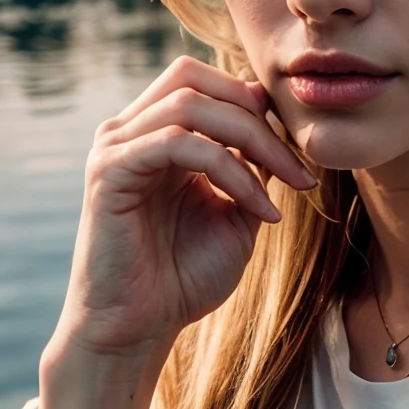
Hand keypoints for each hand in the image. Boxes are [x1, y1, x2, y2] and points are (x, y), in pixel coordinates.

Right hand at [52, 55, 314, 360]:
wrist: (139, 331)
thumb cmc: (183, 277)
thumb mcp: (236, 213)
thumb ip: (251, 166)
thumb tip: (277, 124)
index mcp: (155, 135)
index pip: (204, 82)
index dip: (255, 103)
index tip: (300, 153)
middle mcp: (128, 131)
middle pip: (193, 77)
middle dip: (256, 114)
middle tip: (297, 165)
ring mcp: (114, 148)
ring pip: (189, 104)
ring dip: (252, 139)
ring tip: (290, 184)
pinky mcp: (108, 172)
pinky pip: (176, 144)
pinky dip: (229, 170)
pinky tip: (258, 209)